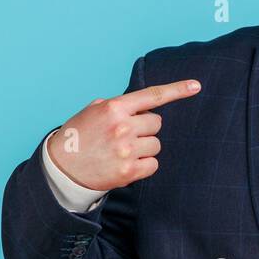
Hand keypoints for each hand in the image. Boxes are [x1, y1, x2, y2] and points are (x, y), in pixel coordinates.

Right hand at [47, 79, 201, 191]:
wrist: (62, 168)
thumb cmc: (79, 136)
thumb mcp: (93, 111)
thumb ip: (119, 106)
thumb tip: (144, 107)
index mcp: (114, 108)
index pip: (152, 96)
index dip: (177, 90)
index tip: (196, 86)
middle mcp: (122, 127)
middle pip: (156, 123)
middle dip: (145, 128)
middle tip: (125, 136)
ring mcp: (126, 151)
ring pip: (156, 144)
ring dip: (144, 147)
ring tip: (122, 151)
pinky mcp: (129, 172)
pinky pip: (153, 164)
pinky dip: (144, 165)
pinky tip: (125, 164)